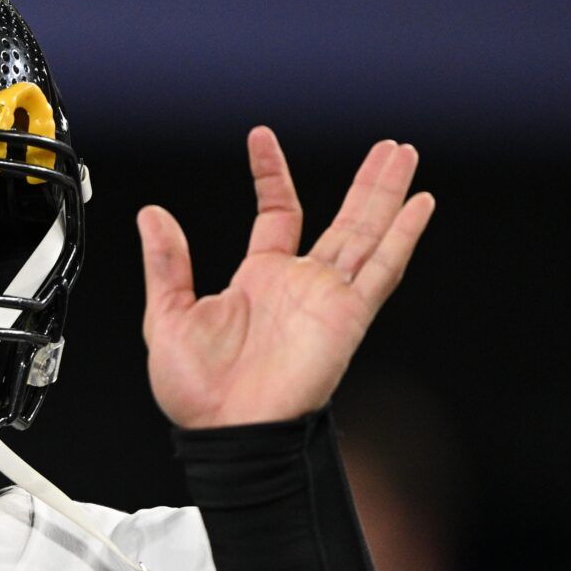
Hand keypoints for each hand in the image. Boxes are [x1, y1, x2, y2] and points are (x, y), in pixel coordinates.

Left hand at [138, 126, 434, 428]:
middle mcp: (299, 285)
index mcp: (259, 280)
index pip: (277, 214)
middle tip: (388, 147)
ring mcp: (327, 298)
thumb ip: (167, 263)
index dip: (271, 175)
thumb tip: (152, 216)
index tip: (262, 139)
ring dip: (387, 195)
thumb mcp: (169, 315)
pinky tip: (419, 205)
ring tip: (404, 155)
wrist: (227, 431)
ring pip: (368, 234)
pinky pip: (382, 271)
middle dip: (366, 183)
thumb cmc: (199, 392)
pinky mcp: (347, 317)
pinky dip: (401, 237)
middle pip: (343, 220)